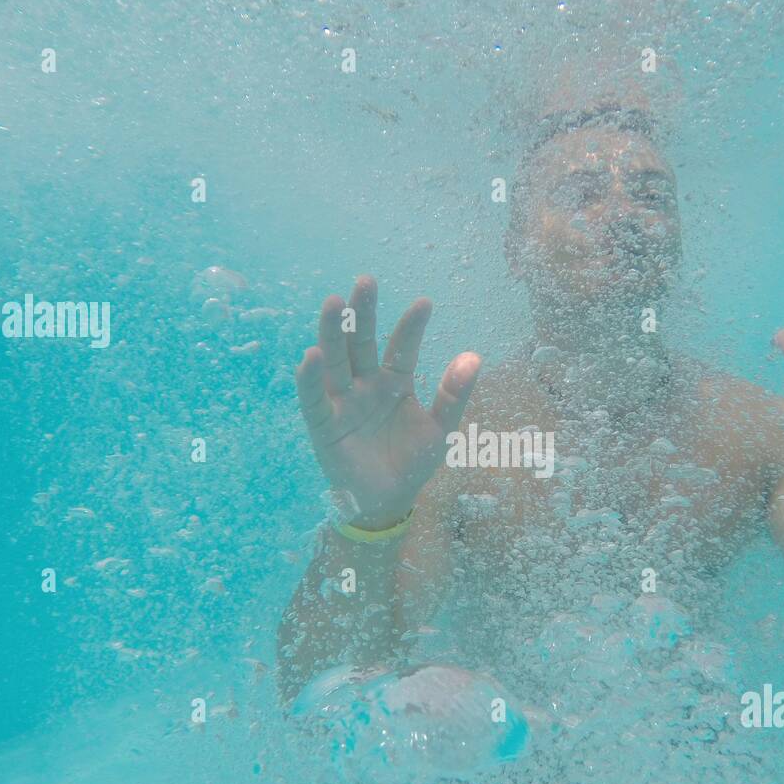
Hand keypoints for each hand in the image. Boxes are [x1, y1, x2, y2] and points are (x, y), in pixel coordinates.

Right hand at [296, 276, 479, 528]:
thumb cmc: (413, 463)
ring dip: (331, 333)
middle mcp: (366, 385)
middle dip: (362, 314)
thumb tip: (474, 357)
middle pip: (360, 343)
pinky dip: (310, 379)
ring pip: (335, 362)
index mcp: (394, 383)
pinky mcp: (324, 425)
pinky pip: (314, 400)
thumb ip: (453, 394)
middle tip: (366, 281)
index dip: (411, 327)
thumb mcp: (441, 429)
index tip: (425, 303)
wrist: (389, 501)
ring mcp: (343, 402)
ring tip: (333, 303)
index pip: (401, 347)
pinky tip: (310, 356)